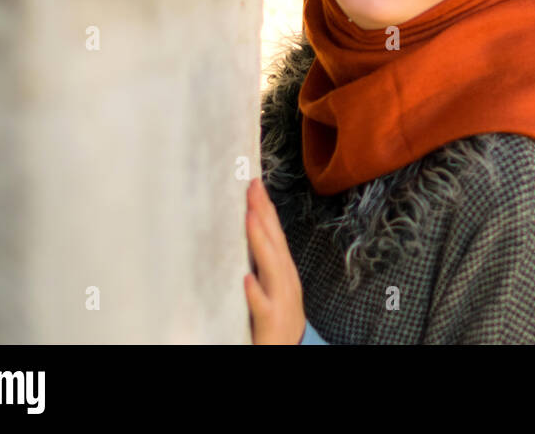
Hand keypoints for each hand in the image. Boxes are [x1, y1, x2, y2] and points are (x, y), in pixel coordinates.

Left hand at [244, 177, 306, 343]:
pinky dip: (255, 291)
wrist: (287, 350)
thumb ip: (262, 261)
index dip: (265, 208)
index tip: (254, 183)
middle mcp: (285, 279)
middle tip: (252, 187)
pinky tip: (247, 279)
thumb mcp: (272, 283)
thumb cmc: (275, 316)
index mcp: (283, 269)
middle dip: (264, 214)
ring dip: (261, 241)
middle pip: (275, 242)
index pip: (274, 232)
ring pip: (271, 267)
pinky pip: (262, 306)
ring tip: (250, 218)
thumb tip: (247, 230)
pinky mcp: (271, 322)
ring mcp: (280, 300)